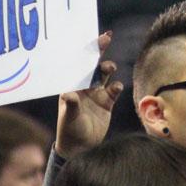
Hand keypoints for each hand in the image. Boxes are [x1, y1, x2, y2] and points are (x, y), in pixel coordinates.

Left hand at [55, 31, 123, 157]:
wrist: (80, 148)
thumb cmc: (69, 131)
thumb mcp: (69, 117)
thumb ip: (71, 105)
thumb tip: (68, 94)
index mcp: (71, 85)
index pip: (78, 63)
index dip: (85, 50)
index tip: (91, 38)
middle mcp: (83, 86)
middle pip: (92, 64)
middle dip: (99, 50)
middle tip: (106, 37)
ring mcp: (96, 94)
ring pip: (104, 74)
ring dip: (107, 68)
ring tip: (109, 68)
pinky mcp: (107, 103)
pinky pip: (114, 90)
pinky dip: (116, 87)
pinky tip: (115, 88)